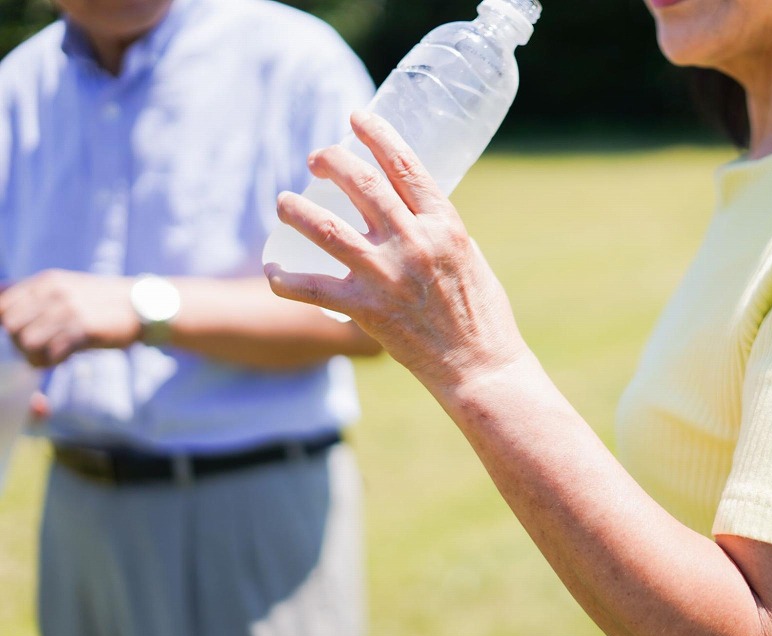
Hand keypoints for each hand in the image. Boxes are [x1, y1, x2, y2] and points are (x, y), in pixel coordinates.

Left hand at [0, 270, 140, 367]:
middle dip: (18, 343)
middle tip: (36, 350)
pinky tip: (63, 358)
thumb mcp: (66, 286)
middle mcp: (53, 292)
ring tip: (48, 357)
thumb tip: (2, 301)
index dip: (7, 326)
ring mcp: (69, 310)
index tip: (23, 335)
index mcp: (45, 281)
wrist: (141, 305)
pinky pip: (53, 353)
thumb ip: (35, 294)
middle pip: (11, 325)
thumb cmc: (101, 301)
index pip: (3, 306)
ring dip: (34, 356)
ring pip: (27, 342)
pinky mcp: (85, 329)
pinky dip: (53, 361)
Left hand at [265, 111, 530, 388]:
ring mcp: (387, 275)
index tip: (356, 117)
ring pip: (326, 228)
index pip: (405, 165)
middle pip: (361, 185)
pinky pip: (312, 289)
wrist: (480, 366)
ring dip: (298, 209)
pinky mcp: (366, 310)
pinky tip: (273, 271)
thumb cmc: (482, 315)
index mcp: (446, 225)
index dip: (377, 135)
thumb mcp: (470, 258)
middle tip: (316, 158)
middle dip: (331, 161)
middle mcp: (415, 242)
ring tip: (284, 201)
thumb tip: (413, 217)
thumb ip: (439, 234)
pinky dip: (286, 280)